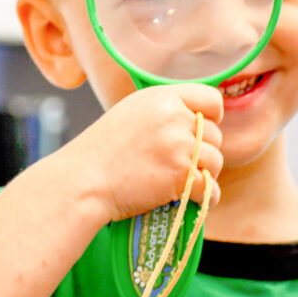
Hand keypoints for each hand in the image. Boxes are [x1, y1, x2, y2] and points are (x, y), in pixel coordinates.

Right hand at [64, 83, 223, 222]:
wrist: (82, 180)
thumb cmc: (100, 152)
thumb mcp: (131, 113)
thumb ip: (164, 112)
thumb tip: (196, 122)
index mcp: (162, 97)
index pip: (211, 99)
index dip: (210, 118)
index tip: (198, 132)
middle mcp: (174, 116)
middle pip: (214, 134)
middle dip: (202, 151)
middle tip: (178, 165)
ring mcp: (178, 145)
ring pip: (215, 161)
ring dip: (204, 174)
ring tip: (182, 182)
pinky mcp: (180, 174)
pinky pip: (211, 188)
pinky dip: (206, 197)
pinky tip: (193, 199)